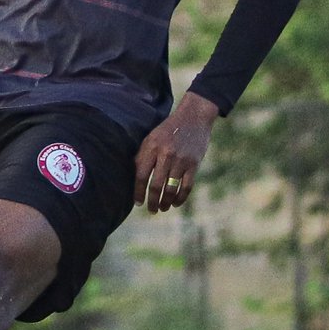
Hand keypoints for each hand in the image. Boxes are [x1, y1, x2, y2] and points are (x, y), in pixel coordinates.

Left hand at [134, 92, 217, 213]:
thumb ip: (143, 156)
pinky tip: (175, 203)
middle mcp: (165, 155)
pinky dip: (181, 197)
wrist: (192, 118)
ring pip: (171, 188)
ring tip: (163, 208)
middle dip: (152, 201)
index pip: (141, 175)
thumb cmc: (167, 130)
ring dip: (166, 202)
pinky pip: (186, 186)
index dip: (138, 191)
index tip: (137, 203)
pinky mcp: (194, 164)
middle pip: (155, 185)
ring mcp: (180, 160)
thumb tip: (134, 178)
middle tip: (151, 210)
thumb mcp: (150, 138)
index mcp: (151, 148)